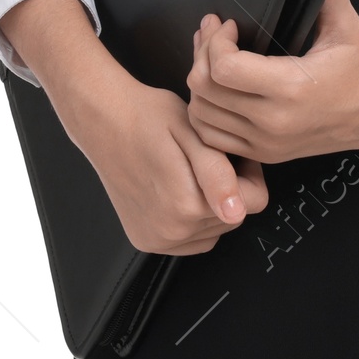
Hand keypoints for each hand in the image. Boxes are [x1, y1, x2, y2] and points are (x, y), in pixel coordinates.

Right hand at [59, 72, 270, 254]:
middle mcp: (171, 231)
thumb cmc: (149, 118)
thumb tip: (235, 212)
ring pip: (213, 228)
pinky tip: (177, 189)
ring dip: (210, 204)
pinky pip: (190, 239)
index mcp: (187, 205)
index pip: (254, 202)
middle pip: (233, 216)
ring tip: (190, 171)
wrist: (105, 121)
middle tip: (206, 157)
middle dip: (229, 188)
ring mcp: (157, 240)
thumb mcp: (193, 133)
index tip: (231, 153)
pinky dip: (192, 218)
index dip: (249, 171)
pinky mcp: (146, 241)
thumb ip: (218, 174)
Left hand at [185, 0, 358, 162]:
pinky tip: (218, 89)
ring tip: (212, 58)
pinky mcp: (265, 154)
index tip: (228, 24)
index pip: (224, 69)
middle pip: (205, 90)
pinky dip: (206, 112)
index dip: (216, 40)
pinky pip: (213, 138)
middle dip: (202, 53)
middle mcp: (274, 121)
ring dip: (200, 82)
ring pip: (202, 115)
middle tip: (213, 33)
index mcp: (292, 88)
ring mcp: (267, 142)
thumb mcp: (345, 23)